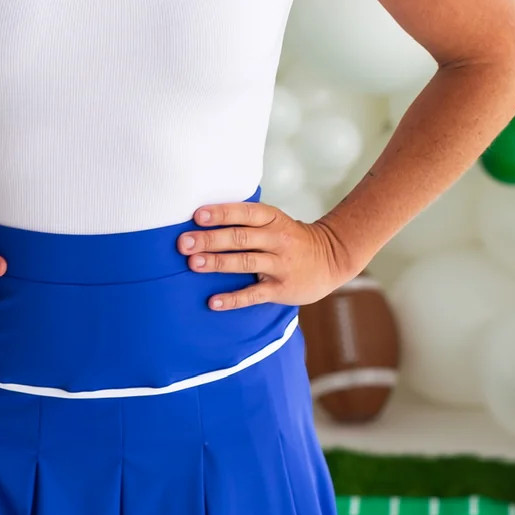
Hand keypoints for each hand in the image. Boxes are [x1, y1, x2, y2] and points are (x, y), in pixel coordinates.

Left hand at [177, 200, 353, 310]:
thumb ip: (246, 221)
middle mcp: (277, 239)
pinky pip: (254, 294)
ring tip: (193, 264)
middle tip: (184, 243)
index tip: (198, 216)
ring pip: (245, 262)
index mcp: (273, 219)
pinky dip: (233, 298)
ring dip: (218, 262)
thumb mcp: (275, 221)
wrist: (330, 260)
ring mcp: (280, 265)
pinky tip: (213, 301)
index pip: (245, 213)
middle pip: (241, 238)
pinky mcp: (281, 289)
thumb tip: (203, 221)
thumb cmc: (290, 239)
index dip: (222, 213)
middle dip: (210, 239)